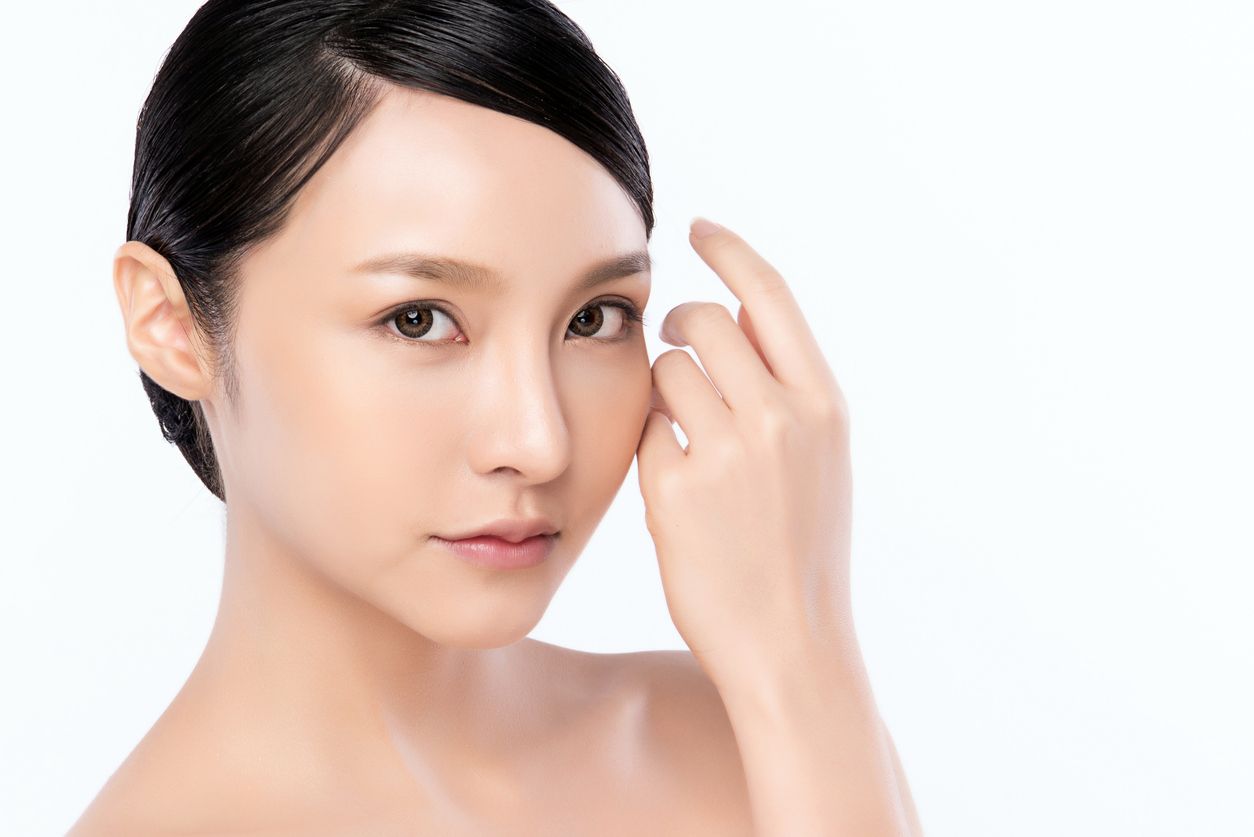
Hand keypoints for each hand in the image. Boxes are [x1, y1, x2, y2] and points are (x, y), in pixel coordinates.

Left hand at [636, 217, 855, 691]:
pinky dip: (653, 443)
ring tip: (684, 433)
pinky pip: (645, 429)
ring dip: (662, 388)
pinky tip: (675, 483)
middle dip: (679, 325)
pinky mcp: (673, 489)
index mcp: (824, 404)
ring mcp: (726, 453)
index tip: (698, 229)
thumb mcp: (822, 460)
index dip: (729, 251)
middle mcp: (780, 418)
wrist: (791, 644)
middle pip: (702, 319)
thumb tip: (736, 319)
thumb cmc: (801, 549)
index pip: (769, 294)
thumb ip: (786, 389)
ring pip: (664, 369)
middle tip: (673, 346)